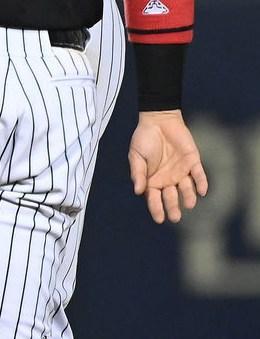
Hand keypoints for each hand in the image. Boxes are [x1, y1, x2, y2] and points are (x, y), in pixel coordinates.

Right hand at [128, 109, 207, 223]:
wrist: (158, 120)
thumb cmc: (144, 139)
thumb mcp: (136, 156)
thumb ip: (138, 173)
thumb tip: (138, 191)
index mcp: (152, 180)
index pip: (154, 198)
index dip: (156, 209)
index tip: (160, 219)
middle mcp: (168, 179)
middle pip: (172, 197)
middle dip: (173, 208)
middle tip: (175, 217)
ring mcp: (182, 171)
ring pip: (187, 189)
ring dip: (189, 197)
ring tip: (189, 204)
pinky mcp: (193, 162)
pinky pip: (199, 175)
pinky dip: (201, 183)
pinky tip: (202, 191)